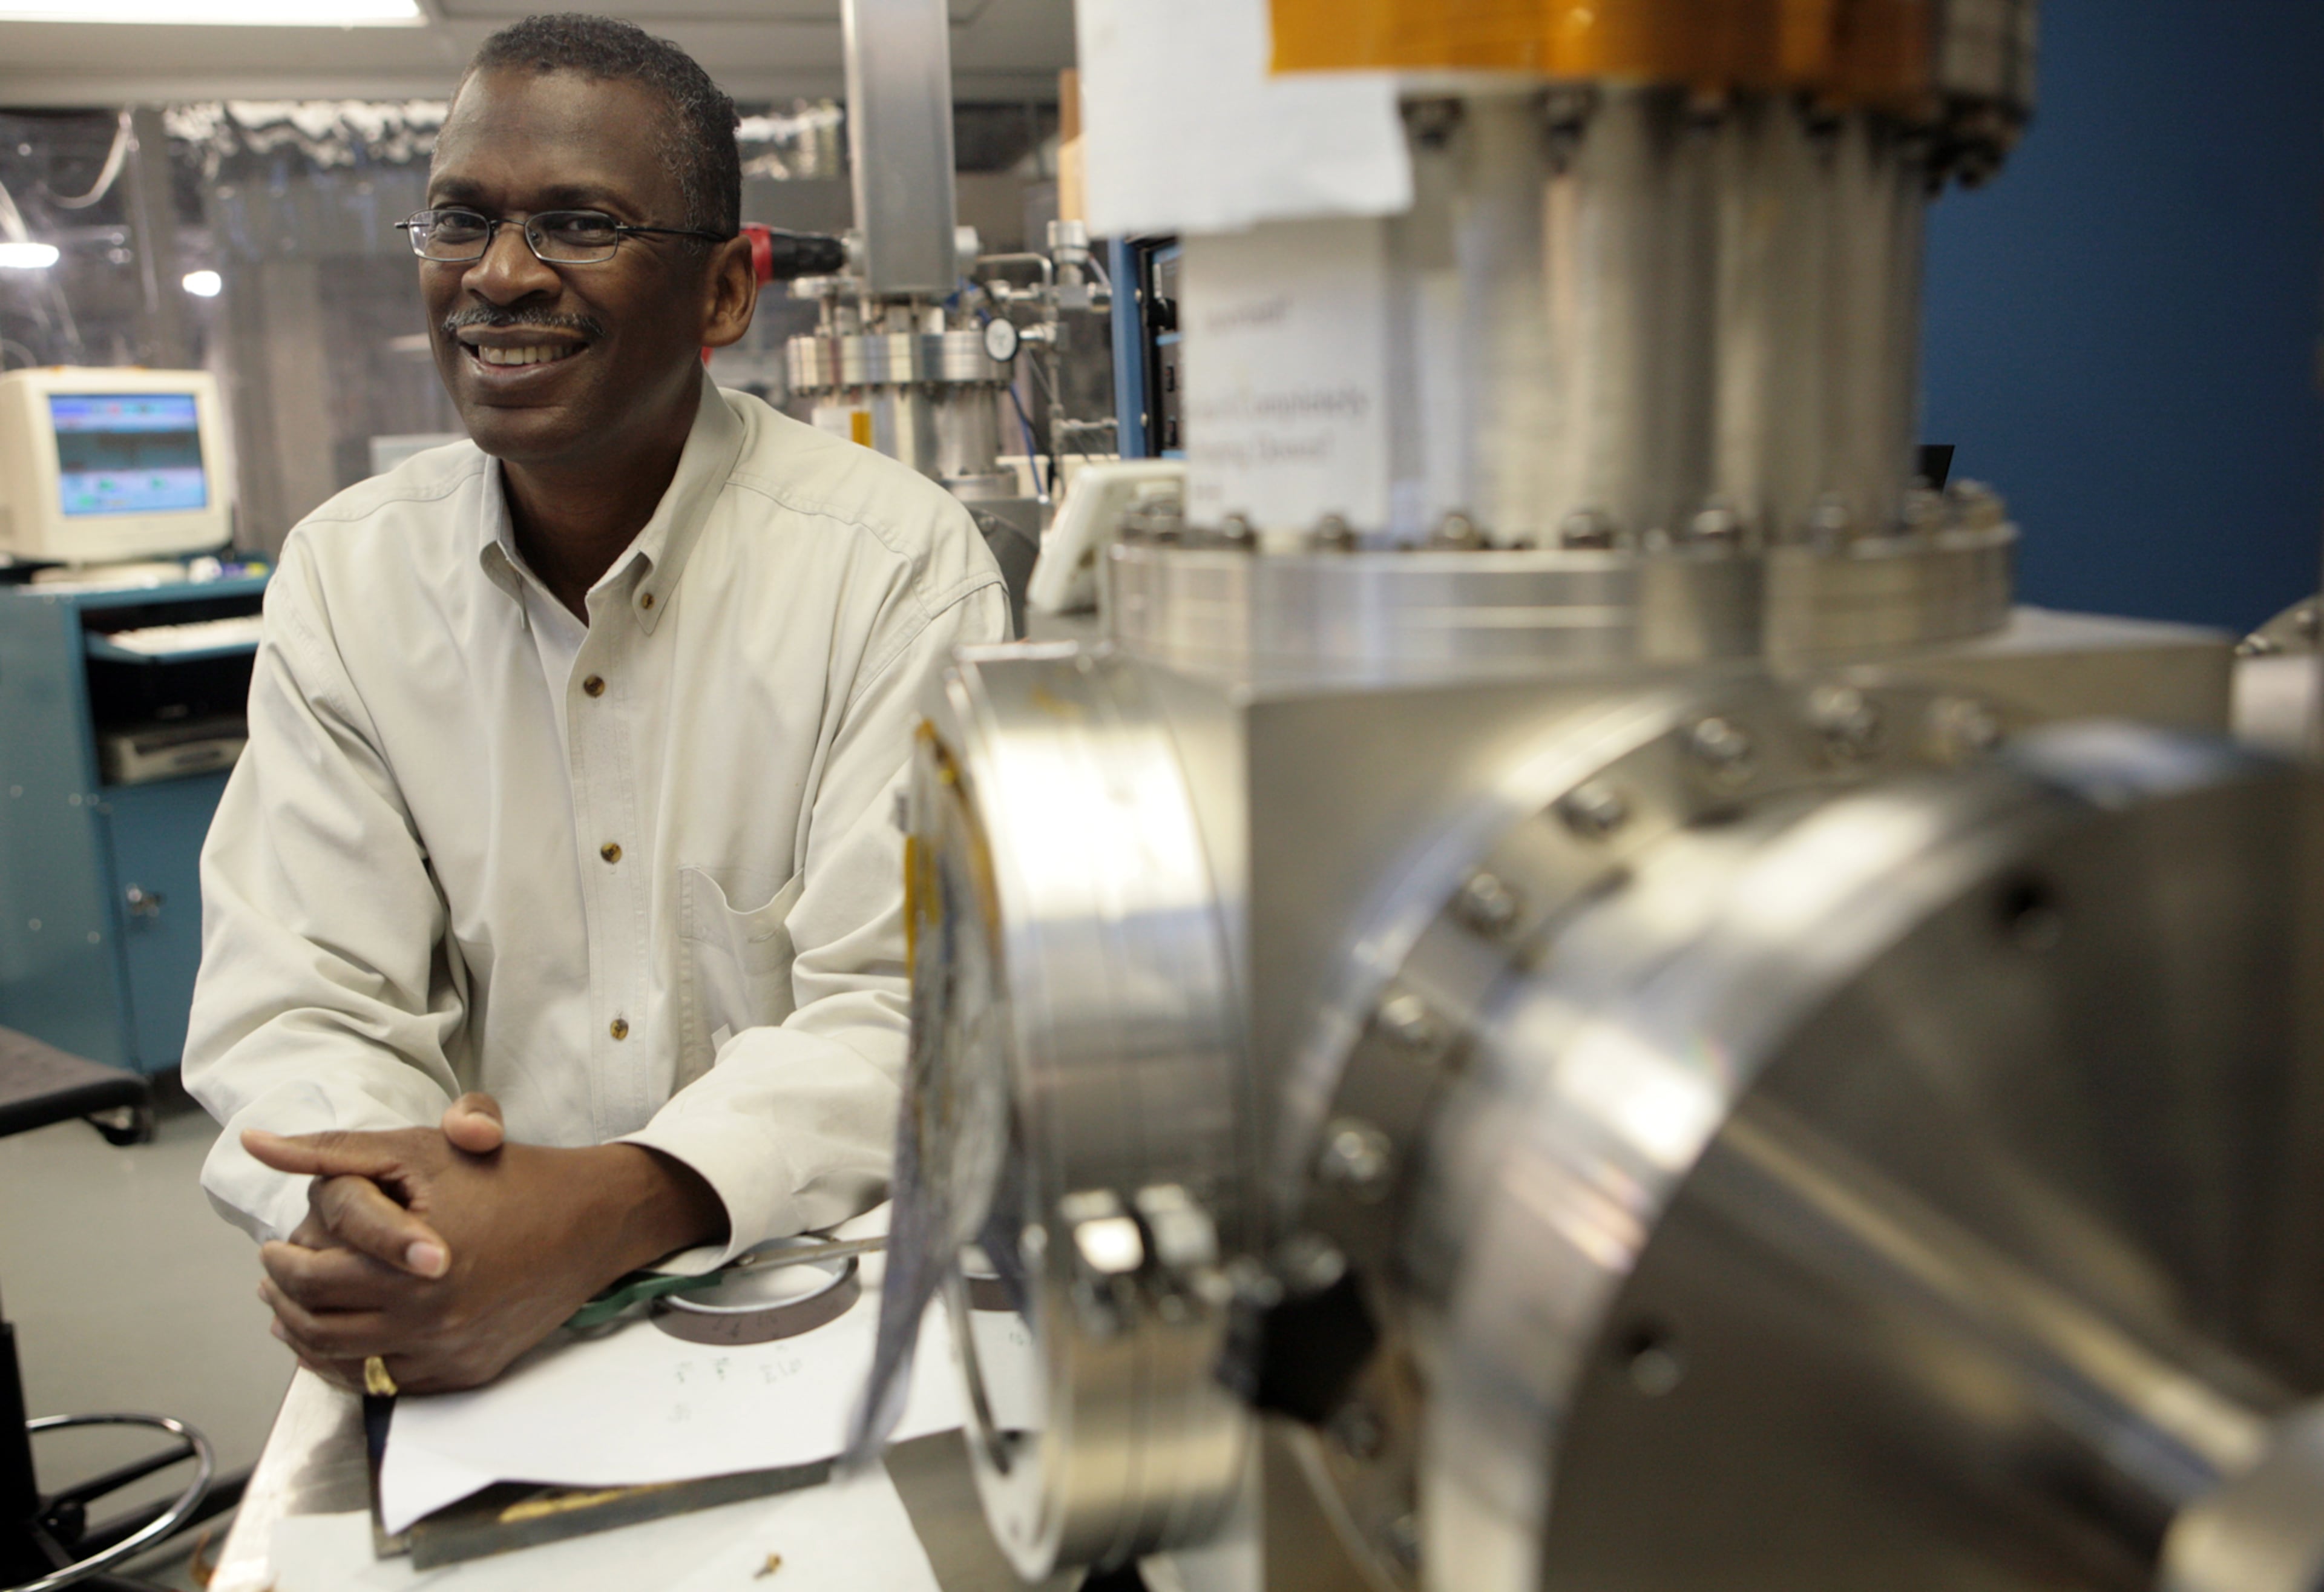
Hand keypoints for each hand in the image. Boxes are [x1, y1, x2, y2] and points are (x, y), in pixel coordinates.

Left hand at [245, 1094, 725, 1394]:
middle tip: (276, 1277)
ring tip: (294, 1311)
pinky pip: (387, 1385)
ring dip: (306, 1339)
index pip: (311, 1278)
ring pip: (346, 1365)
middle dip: (284, 1300)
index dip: (281, 1263)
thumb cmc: (507, 1175)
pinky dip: (351, 1367)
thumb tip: (254, 1141)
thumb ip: (332, 1149)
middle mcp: (432, 1314)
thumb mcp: (419, 1148)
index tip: (273, 1247)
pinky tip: (342, 1340)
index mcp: (415, 1260)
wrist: (591, 1221)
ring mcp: (450, 1350)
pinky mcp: (467, 1372)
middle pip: (320, 1325)